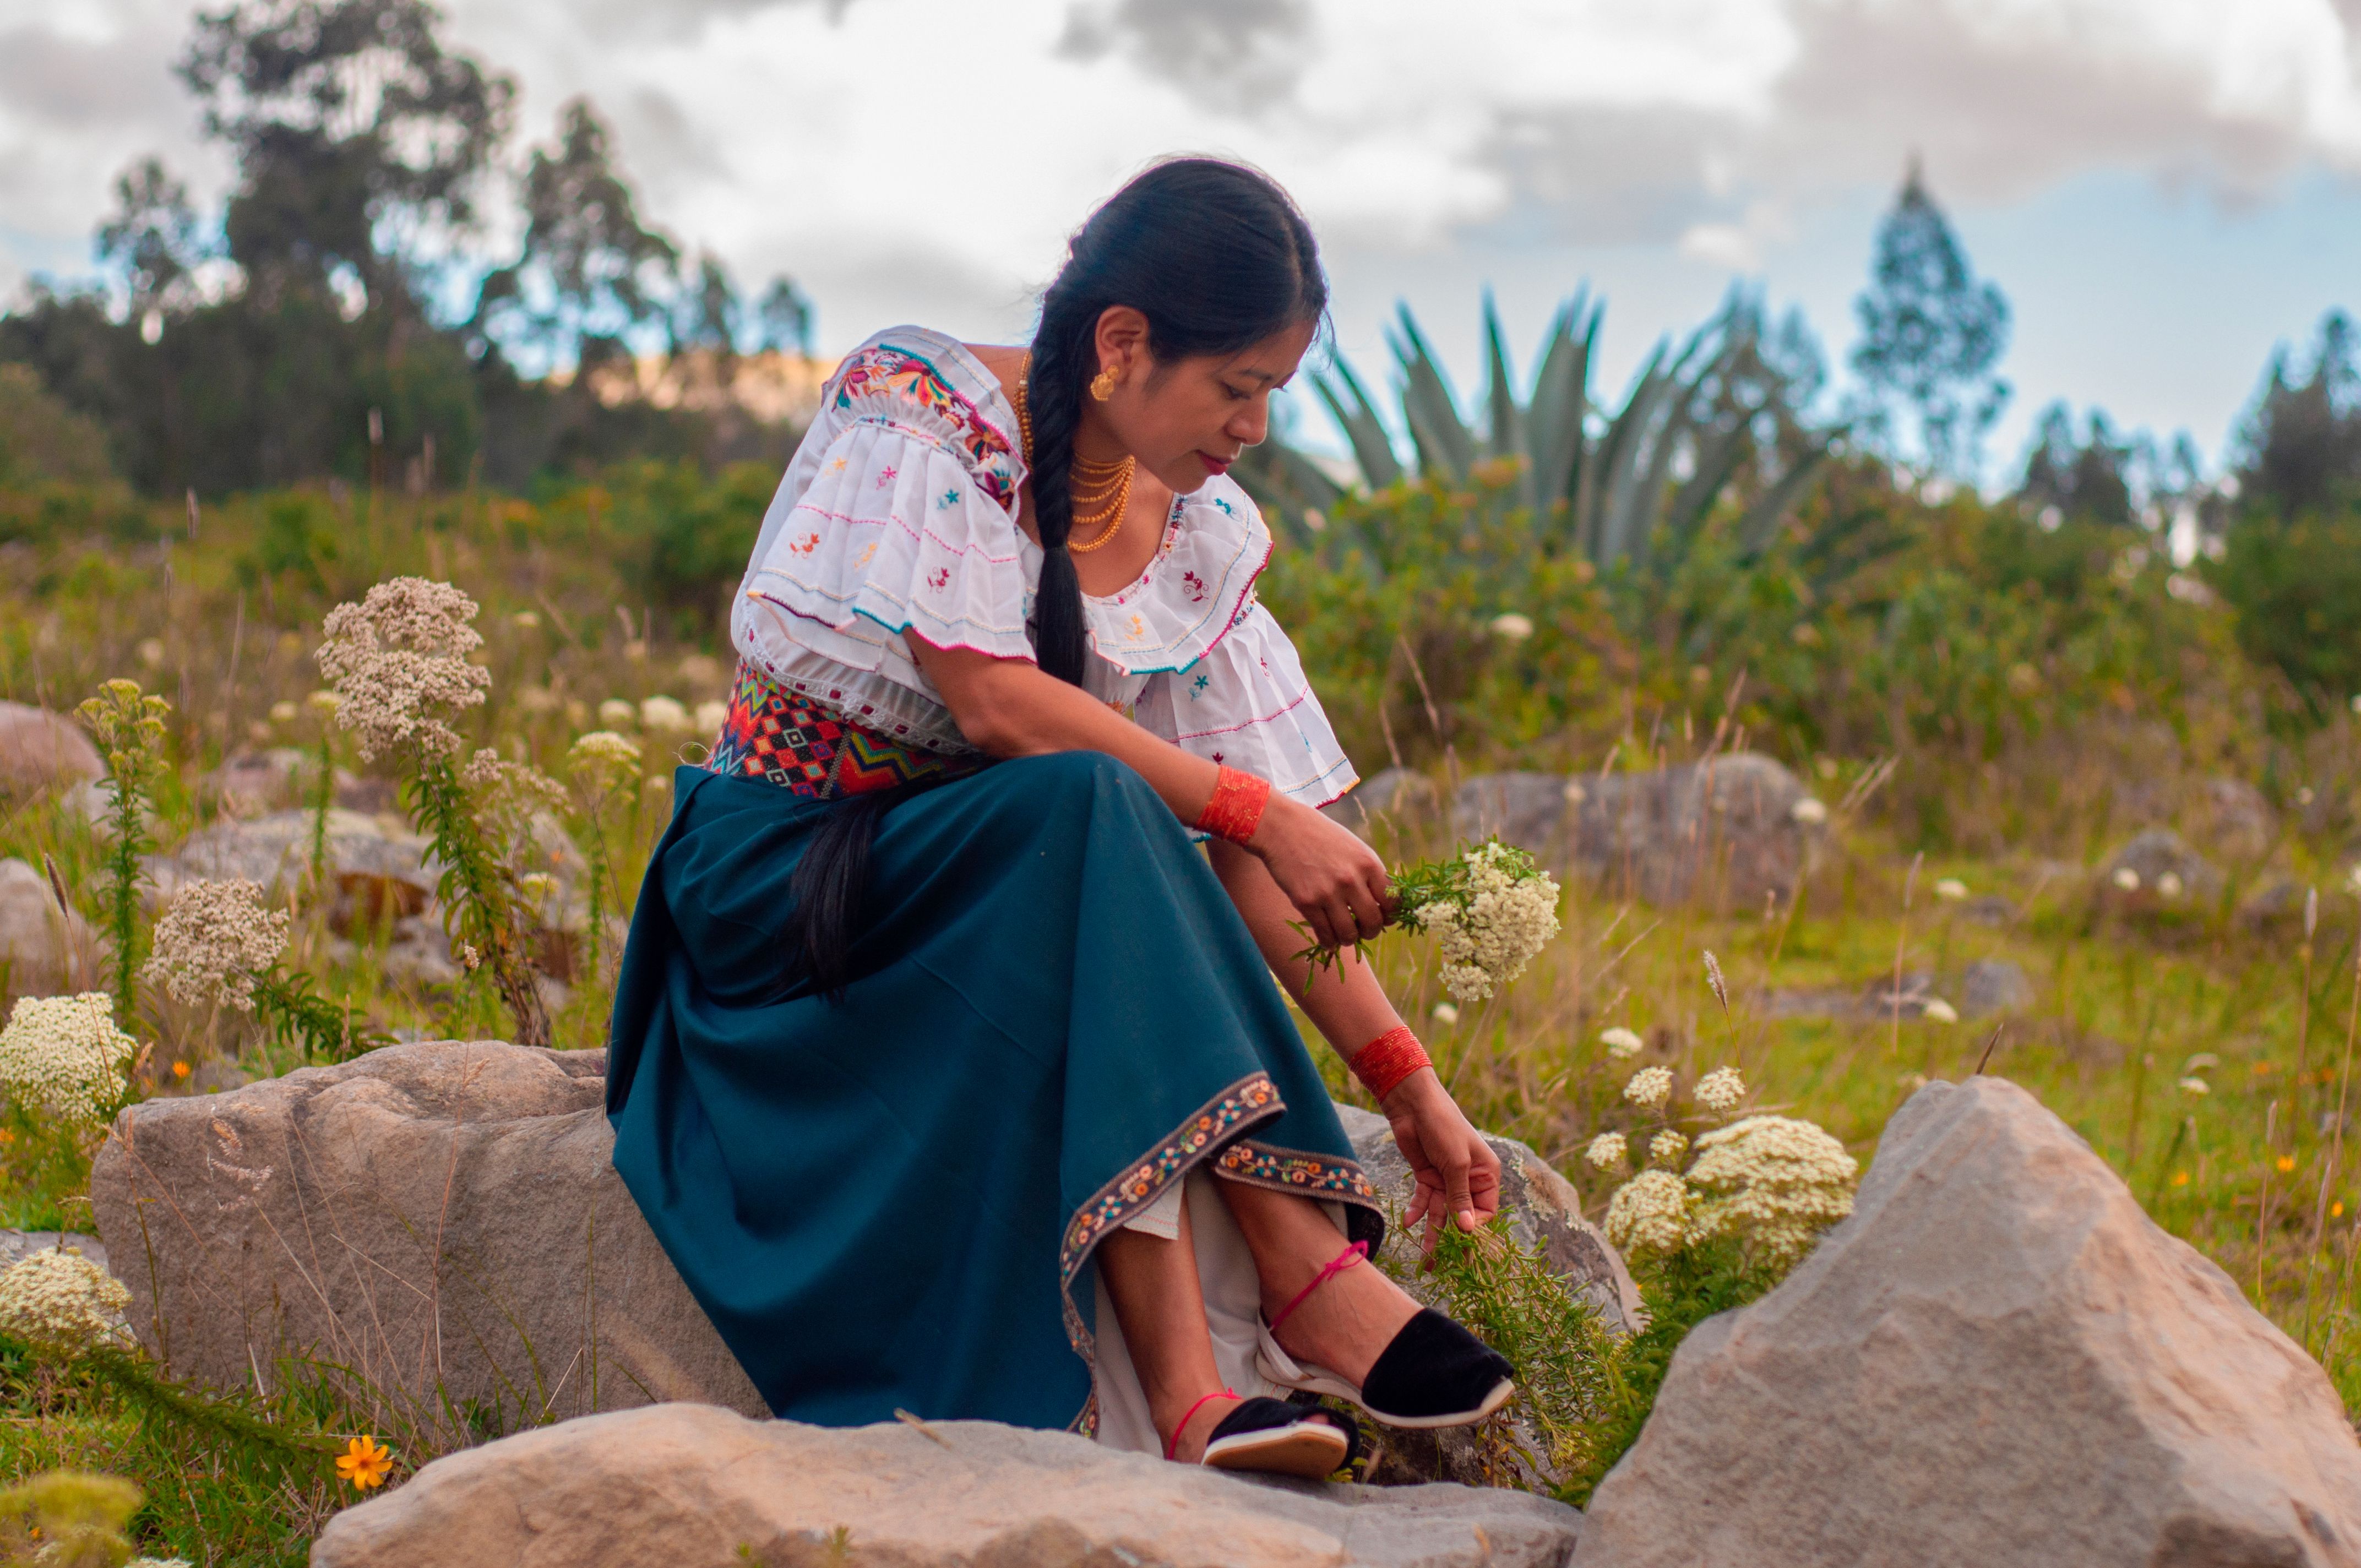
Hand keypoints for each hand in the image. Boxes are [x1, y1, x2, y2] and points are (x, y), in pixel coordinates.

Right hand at [1245, 794, 1394, 949]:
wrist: (1282, 827)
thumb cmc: (1320, 836)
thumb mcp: (1354, 847)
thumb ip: (1369, 873)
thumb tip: (1383, 903)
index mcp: (1368, 863)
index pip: (1392, 902)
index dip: (1390, 916)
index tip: (1384, 919)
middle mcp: (1351, 879)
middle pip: (1373, 922)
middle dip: (1371, 932)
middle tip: (1364, 931)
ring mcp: (1328, 893)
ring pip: (1349, 934)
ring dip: (1349, 939)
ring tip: (1345, 936)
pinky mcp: (1306, 902)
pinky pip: (1325, 934)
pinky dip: (1329, 941)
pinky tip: (1328, 938)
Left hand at [1383, 1069, 1501, 1254]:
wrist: (1413, 1105)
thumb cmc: (1444, 1127)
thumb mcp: (1456, 1163)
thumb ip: (1460, 1197)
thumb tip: (1468, 1230)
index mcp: (1486, 1174)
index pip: (1485, 1211)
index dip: (1473, 1227)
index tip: (1462, 1240)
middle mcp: (1468, 1180)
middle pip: (1461, 1216)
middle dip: (1452, 1239)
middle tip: (1443, 1265)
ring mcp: (1445, 1179)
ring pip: (1440, 1213)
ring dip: (1432, 1233)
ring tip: (1424, 1257)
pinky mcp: (1426, 1176)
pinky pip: (1423, 1200)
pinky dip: (1416, 1211)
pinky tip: (1408, 1224)